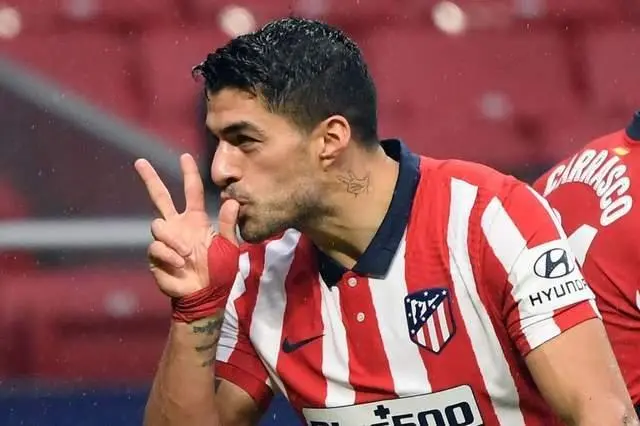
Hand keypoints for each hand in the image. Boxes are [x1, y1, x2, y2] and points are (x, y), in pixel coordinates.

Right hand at [134, 154, 239, 297]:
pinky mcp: (156, 255)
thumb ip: (228, 225)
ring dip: (174, 240)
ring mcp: (166, 240)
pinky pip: (157, 247)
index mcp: (196, 220)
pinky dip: (169, 255)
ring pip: (158, 225)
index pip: (191, 191)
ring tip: (186, 255)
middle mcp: (178, 226)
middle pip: (160, 197)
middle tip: (140, 162)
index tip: (185, 156)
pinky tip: (179, 264)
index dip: (188, 174)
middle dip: (150, 179)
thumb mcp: (229, 247)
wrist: (206, 295)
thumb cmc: (220, 271)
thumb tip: (232, 201)